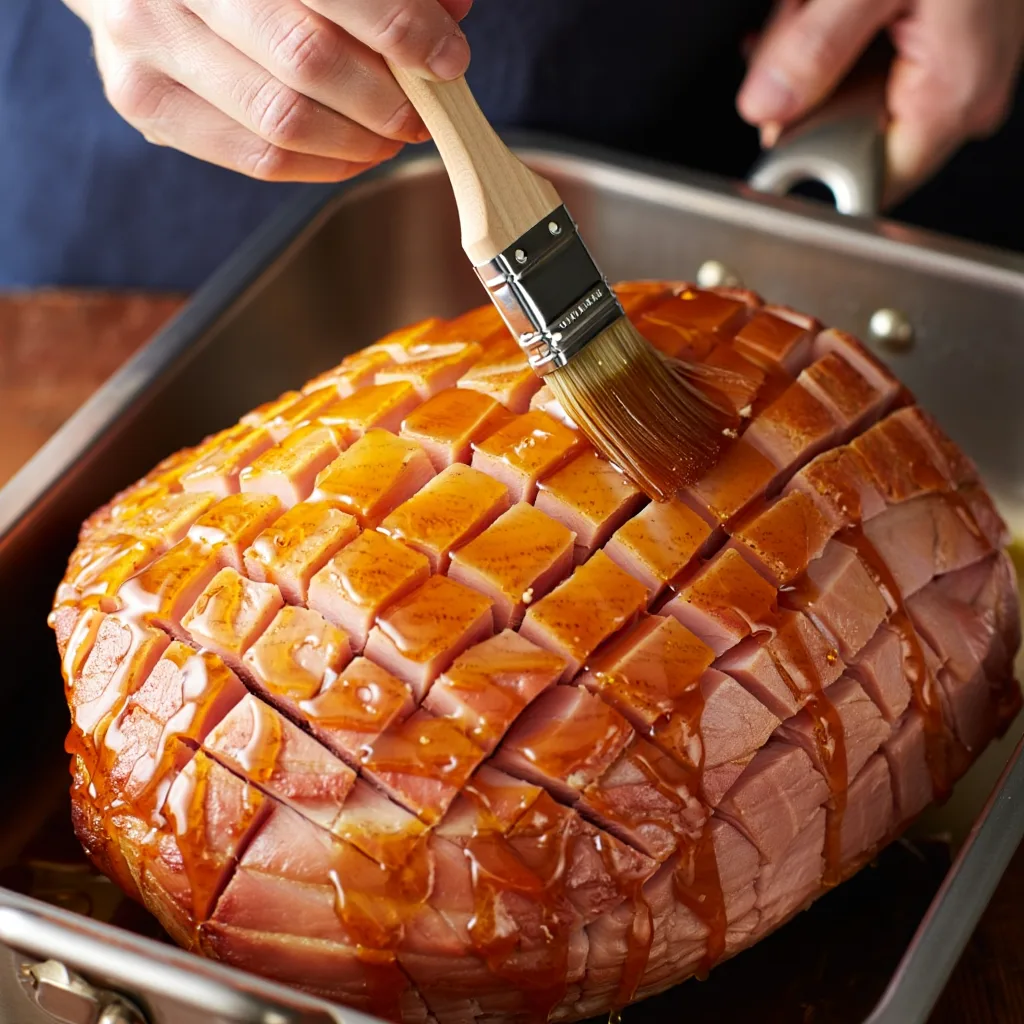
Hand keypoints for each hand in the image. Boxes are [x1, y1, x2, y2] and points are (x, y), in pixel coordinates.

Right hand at [62, 0, 471, 181]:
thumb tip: (450, 11)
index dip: (400, 27)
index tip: (447, 57)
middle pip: (306, 59)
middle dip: (383, 96)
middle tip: (420, 111)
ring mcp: (146, 42)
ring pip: (282, 120)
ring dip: (358, 140)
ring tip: (392, 136)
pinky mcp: (144, 101)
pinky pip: (257, 158)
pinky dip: (323, 164)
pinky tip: (355, 154)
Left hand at [737, 0, 1023, 203]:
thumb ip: (814, 49)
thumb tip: (765, 107)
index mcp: (953, 95)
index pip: (865, 180)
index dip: (809, 160)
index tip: (772, 125)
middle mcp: (964, 94)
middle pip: (851, 134)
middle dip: (807, 89)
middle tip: (799, 26)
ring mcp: (959, 69)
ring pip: (854, 97)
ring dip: (819, 55)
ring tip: (818, 5)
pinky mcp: (948, 42)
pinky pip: (870, 62)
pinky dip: (839, 35)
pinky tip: (829, 5)